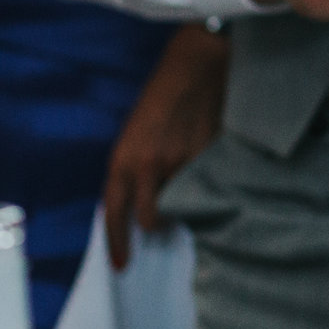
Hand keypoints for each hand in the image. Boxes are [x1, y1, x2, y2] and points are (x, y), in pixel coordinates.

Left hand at [101, 24, 229, 269]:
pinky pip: (209, 186)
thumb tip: (146, 198)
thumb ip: (137, 165)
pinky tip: (214, 167)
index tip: (121, 266)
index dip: (117, 244)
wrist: (198, 62)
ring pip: (184, 203)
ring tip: (195, 182)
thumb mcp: (137, 131)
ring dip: (188, 201)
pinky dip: (211, 183)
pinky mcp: (210, 158)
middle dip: (160, 222)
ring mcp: (182, 163)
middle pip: (152, 219)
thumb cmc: (163, 92)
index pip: (114, 213)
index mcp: (123, 159)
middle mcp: (149, 166)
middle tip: (169, 216)